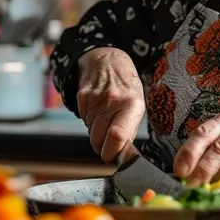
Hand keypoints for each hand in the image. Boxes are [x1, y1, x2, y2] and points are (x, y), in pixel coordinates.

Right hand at [77, 48, 145, 162]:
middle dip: (103, 147)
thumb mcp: (137, 106)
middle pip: (99, 141)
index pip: (117, 136)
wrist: (108, 61)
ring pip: (90, 134)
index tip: (116, 158)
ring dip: (97, 133)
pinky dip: (90, 121)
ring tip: (106, 118)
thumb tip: (123, 157)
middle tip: (111, 139)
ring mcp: (95, 99)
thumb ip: (129, 132)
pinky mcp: (82, 97)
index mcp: (132, 105)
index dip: (113, 154)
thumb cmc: (127, 88)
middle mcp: (113, 101)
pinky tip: (98, 109)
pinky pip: (83, 121)